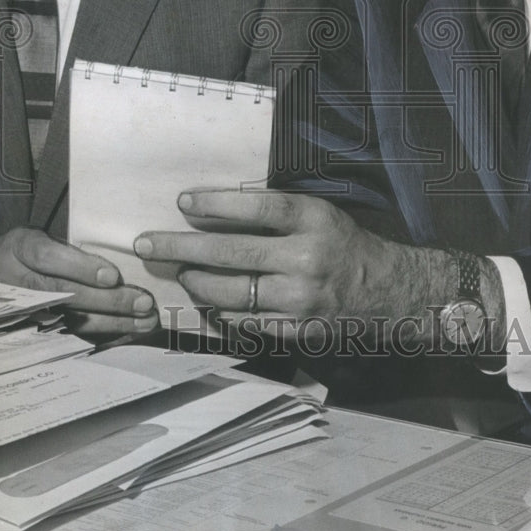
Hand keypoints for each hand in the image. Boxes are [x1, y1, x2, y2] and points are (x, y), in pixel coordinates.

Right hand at [0, 228, 158, 338]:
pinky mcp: (33, 332)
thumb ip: (66, 246)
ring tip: (145, 321)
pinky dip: (103, 338)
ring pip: (72, 321)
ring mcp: (26, 312)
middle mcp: (20, 283)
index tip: (113, 276)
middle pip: (66, 294)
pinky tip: (129, 335)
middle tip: (144, 303)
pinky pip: (71, 338)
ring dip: (113, 323)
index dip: (82, 268)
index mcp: (21, 249)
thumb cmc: (21, 251)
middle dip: (108, 301)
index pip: (50, 258)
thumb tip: (120, 252)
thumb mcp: (34, 235)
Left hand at [134, 190, 432, 345]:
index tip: (181, 201)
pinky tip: (207, 300)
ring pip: (231, 293)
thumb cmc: (341, 242)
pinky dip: (220, 311)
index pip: (257, 207)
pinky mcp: (295, 329)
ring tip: (181, 272)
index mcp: (314, 220)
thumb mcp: (318, 212)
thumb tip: (211, 209)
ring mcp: (300, 299)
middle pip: (232, 253)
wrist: (384, 290)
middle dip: (181, 248)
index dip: (216, 203)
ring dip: (196, 282)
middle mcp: (306, 259)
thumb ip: (274, 212)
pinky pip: (244, 322)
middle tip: (146, 243)